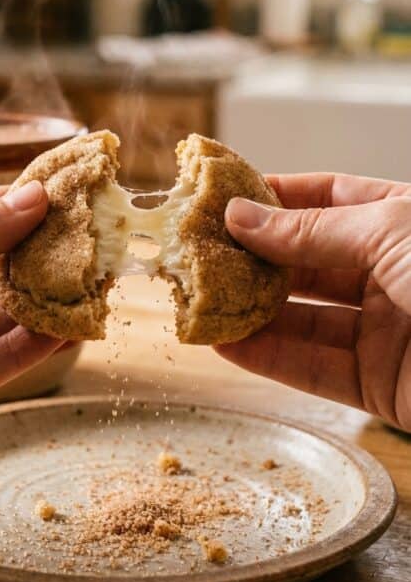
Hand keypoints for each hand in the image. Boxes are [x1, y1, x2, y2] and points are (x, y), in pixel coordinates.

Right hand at [216, 173, 410, 431]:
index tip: (222, 197)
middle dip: (250, 256)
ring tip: (195, 298)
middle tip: (193, 252)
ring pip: (302, 317)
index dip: (275, 196)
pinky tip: (224, 343)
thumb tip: (241, 216)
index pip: (329, 197)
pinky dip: (267, 357)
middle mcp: (394, 272)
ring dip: (248, 310)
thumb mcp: (390, 232)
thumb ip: (310, 231)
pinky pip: (313, 368)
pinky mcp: (381, 385)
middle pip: (307, 260)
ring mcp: (387, 330)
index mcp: (405, 220)